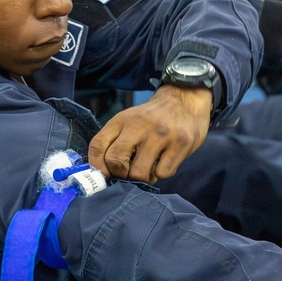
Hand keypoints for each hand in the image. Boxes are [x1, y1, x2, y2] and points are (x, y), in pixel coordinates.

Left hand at [87, 85, 211, 183]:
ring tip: (149, 169)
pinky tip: (164, 162)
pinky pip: (163, 173)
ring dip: (142, 178)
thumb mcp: (129, 121)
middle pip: (115, 161)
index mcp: (122, 120)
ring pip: (139, 173)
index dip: (97, 167)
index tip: (105, 175)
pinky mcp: (181, 143)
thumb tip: (102, 174)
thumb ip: (114, 142)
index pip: (97, 146)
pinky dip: (162, 173)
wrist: (184, 101)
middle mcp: (139, 126)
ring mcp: (161, 135)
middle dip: (120, 175)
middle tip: (129, 174)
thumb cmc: (152, 118)